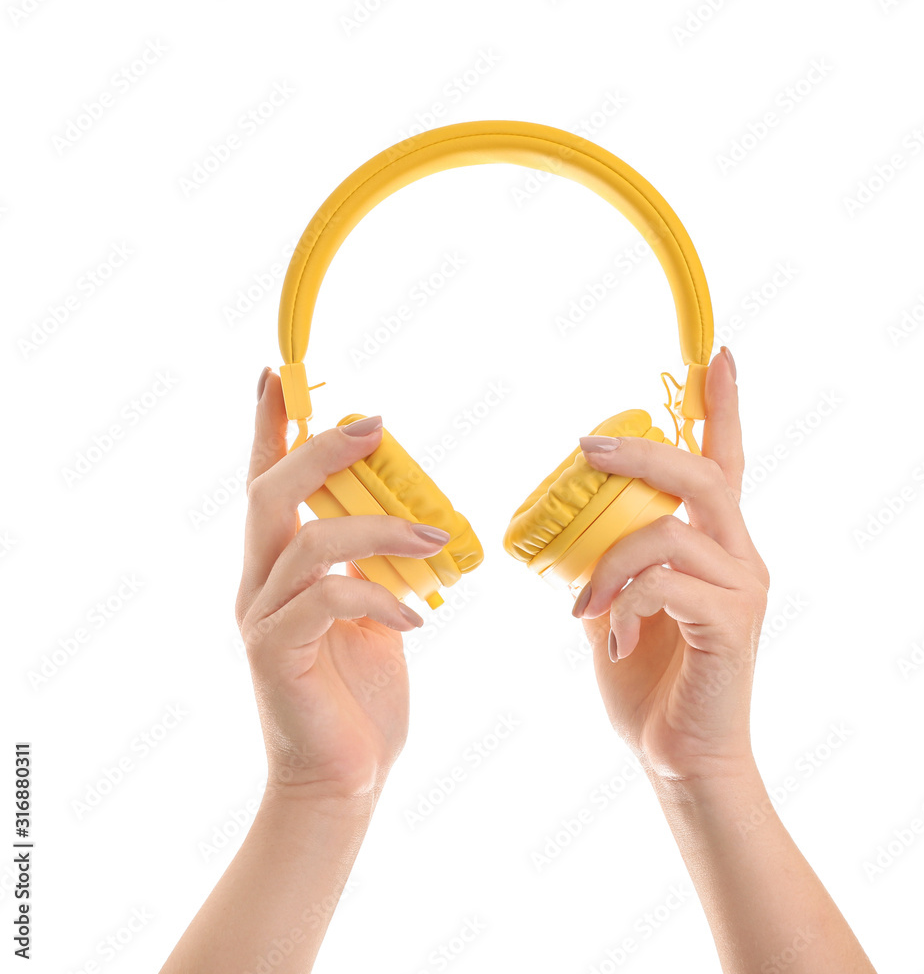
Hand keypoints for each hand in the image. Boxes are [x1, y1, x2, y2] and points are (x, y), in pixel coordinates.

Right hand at [234, 369, 450, 801]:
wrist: (344, 779)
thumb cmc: (360, 695)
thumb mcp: (374, 615)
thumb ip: (373, 568)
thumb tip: (410, 524)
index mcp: (281, 567)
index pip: (268, 483)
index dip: (270, 428)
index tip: (278, 374)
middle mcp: (259, 584)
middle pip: (270, 494)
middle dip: (320, 449)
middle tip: (375, 425)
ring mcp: (262, 619)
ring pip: (306, 543)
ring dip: (377, 530)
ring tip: (432, 540)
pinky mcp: (274, 654)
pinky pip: (323, 602)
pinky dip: (376, 597)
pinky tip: (415, 620)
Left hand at [572, 347, 769, 782]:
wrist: (680, 758)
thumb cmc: (649, 681)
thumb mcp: (616, 609)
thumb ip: (607, 566)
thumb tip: (565, 538)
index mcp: (715, 544)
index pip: (724, 461)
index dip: (722, 408)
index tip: (718, 356)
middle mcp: (739, 556)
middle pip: (703, 475)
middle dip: (642, 453)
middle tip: (584, 450)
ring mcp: (741, 589)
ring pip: (672, 531)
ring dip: (611, 560)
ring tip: (581, 602)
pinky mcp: (732, 624)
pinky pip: (669, 584)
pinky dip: (626, 600)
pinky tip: (611, 635)